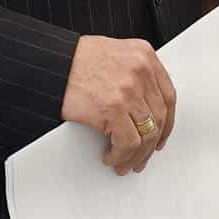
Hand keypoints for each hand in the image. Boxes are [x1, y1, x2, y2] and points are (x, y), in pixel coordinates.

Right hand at [61, 35, 177, 175]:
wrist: (51, 63)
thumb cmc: (75, 60)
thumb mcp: (114, 54)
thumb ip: (132, 73)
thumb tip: (142, 107)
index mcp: (143, 55)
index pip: (168, 96)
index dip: (166, 121)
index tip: (161, 135)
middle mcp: (141, 70)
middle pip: (159, 117)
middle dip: (151, 144)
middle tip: (141, 157)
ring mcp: (129, 89)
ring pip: (147, 133)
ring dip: (136, 155)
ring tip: (125, 163)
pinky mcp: (114, 107)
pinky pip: (128, 142)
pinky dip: (121, 155)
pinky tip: (111, 157)